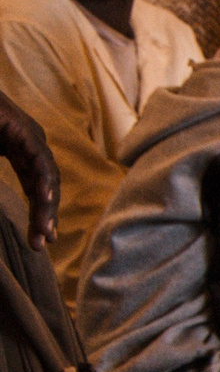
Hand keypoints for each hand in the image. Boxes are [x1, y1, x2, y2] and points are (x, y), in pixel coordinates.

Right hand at [0, 89, 57, 248]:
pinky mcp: (24, 129)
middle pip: (46, 187)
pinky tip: (44, 197)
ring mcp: (30, 137)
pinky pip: (38, 157)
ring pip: (46, 176)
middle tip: (42, 243)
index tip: (40, 241)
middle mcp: (32, 147)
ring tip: (45, 229)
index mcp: (22, 154)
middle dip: (45, 216)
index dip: (40, 215)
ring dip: (47, 204)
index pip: (36, 190)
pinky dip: (43, 177)